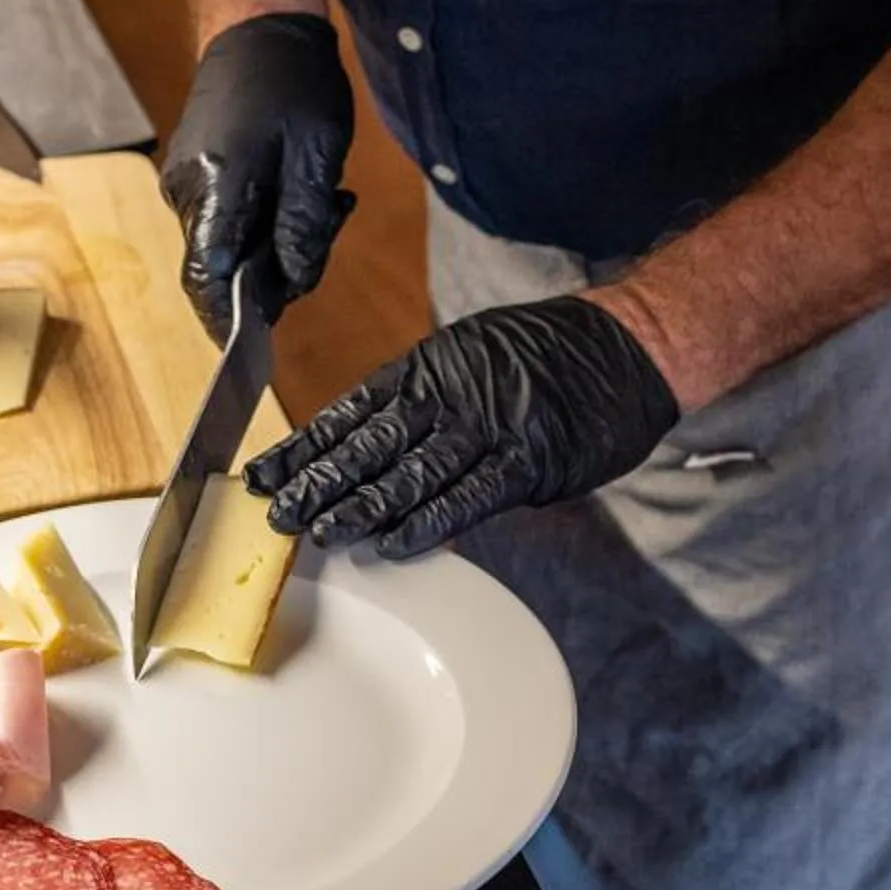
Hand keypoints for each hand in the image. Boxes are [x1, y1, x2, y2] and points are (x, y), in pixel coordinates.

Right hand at [161, 12, 353, 344]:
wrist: (259, 23)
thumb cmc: (293, 80)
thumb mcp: (318, 152)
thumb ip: (303, 223)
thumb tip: (292, 284)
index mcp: (215, 185)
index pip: (207, 280)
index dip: (230, 321)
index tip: (254, 351)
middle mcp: (186, 190)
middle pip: (221, 270)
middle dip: (276, 271)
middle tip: (329, 224)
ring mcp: (185, 182)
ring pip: (228, 246)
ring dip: (277, 241)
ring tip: (325, 198)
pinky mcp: (196, 174)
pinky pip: (228, 220)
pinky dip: (265, 220)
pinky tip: (302, 189)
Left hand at [245, 295, 679, 560]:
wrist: (627, 346)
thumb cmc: (550, 356)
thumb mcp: (475, 361)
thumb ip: (428, 408)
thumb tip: (377, 462)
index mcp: (430, 368)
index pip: (349, 411)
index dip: (304, 446)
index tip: (263, 475)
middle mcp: (449, 394)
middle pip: (367, 443)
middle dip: (316, 481)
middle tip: (273, 514)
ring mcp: (488, 426)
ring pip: (408, 471)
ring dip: (359, 506)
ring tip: (318, 534)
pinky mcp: (527, 459)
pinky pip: (467, 495)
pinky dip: (427, 522)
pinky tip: (390, 543)